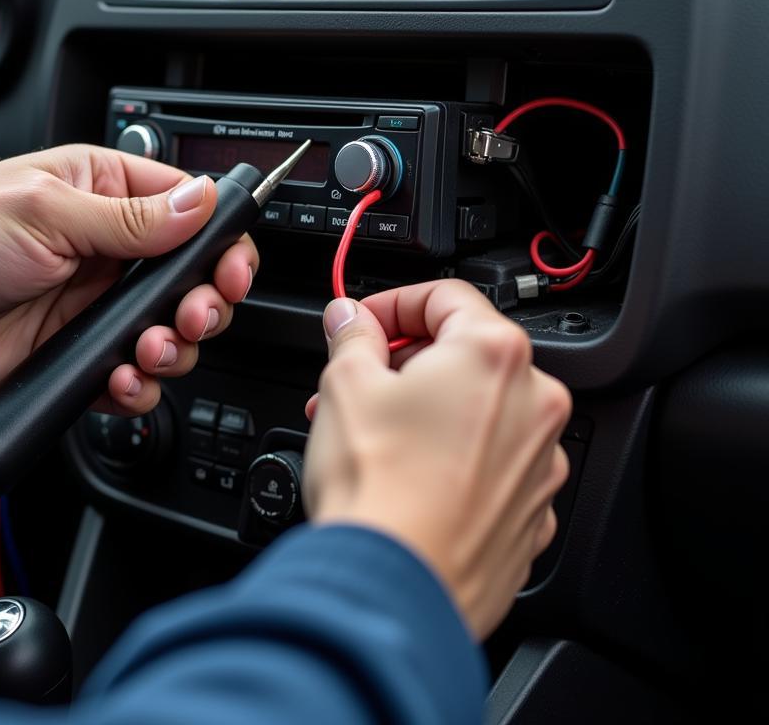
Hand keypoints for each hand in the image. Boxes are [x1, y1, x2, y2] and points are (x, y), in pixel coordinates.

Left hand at [0, 145, 256, 411]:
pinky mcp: (75, 353)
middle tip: (192, 315)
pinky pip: (130, 374)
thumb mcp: (46, 214)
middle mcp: (106, 248)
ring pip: (169, 330)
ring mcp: (92, 304)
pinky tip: (116, 378)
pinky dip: (136, 385)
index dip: (221, 242)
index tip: (231, 270)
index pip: (190, 210)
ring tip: (146, 349)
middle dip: (205, 302)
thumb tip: (202, 202)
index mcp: (102, 192)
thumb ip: (131, 218)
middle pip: (191, 277)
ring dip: (173, 347)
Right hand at [303, 280, 570, 638]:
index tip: (362, 323)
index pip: (444, 296)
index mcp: (494, 355)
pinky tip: (407, 475)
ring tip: (370, 433)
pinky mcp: (532, 511)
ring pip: (477, 410)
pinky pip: (490, 463)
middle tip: (357, 382)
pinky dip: (453, 457)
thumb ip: (353, 336)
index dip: (391, 303)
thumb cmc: (379, 490)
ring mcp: (540, 462)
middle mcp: (534, 403)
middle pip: (464, 353)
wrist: (396, 589)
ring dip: (425, 409)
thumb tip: (351, 319)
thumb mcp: (345, 385)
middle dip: (403, 363)